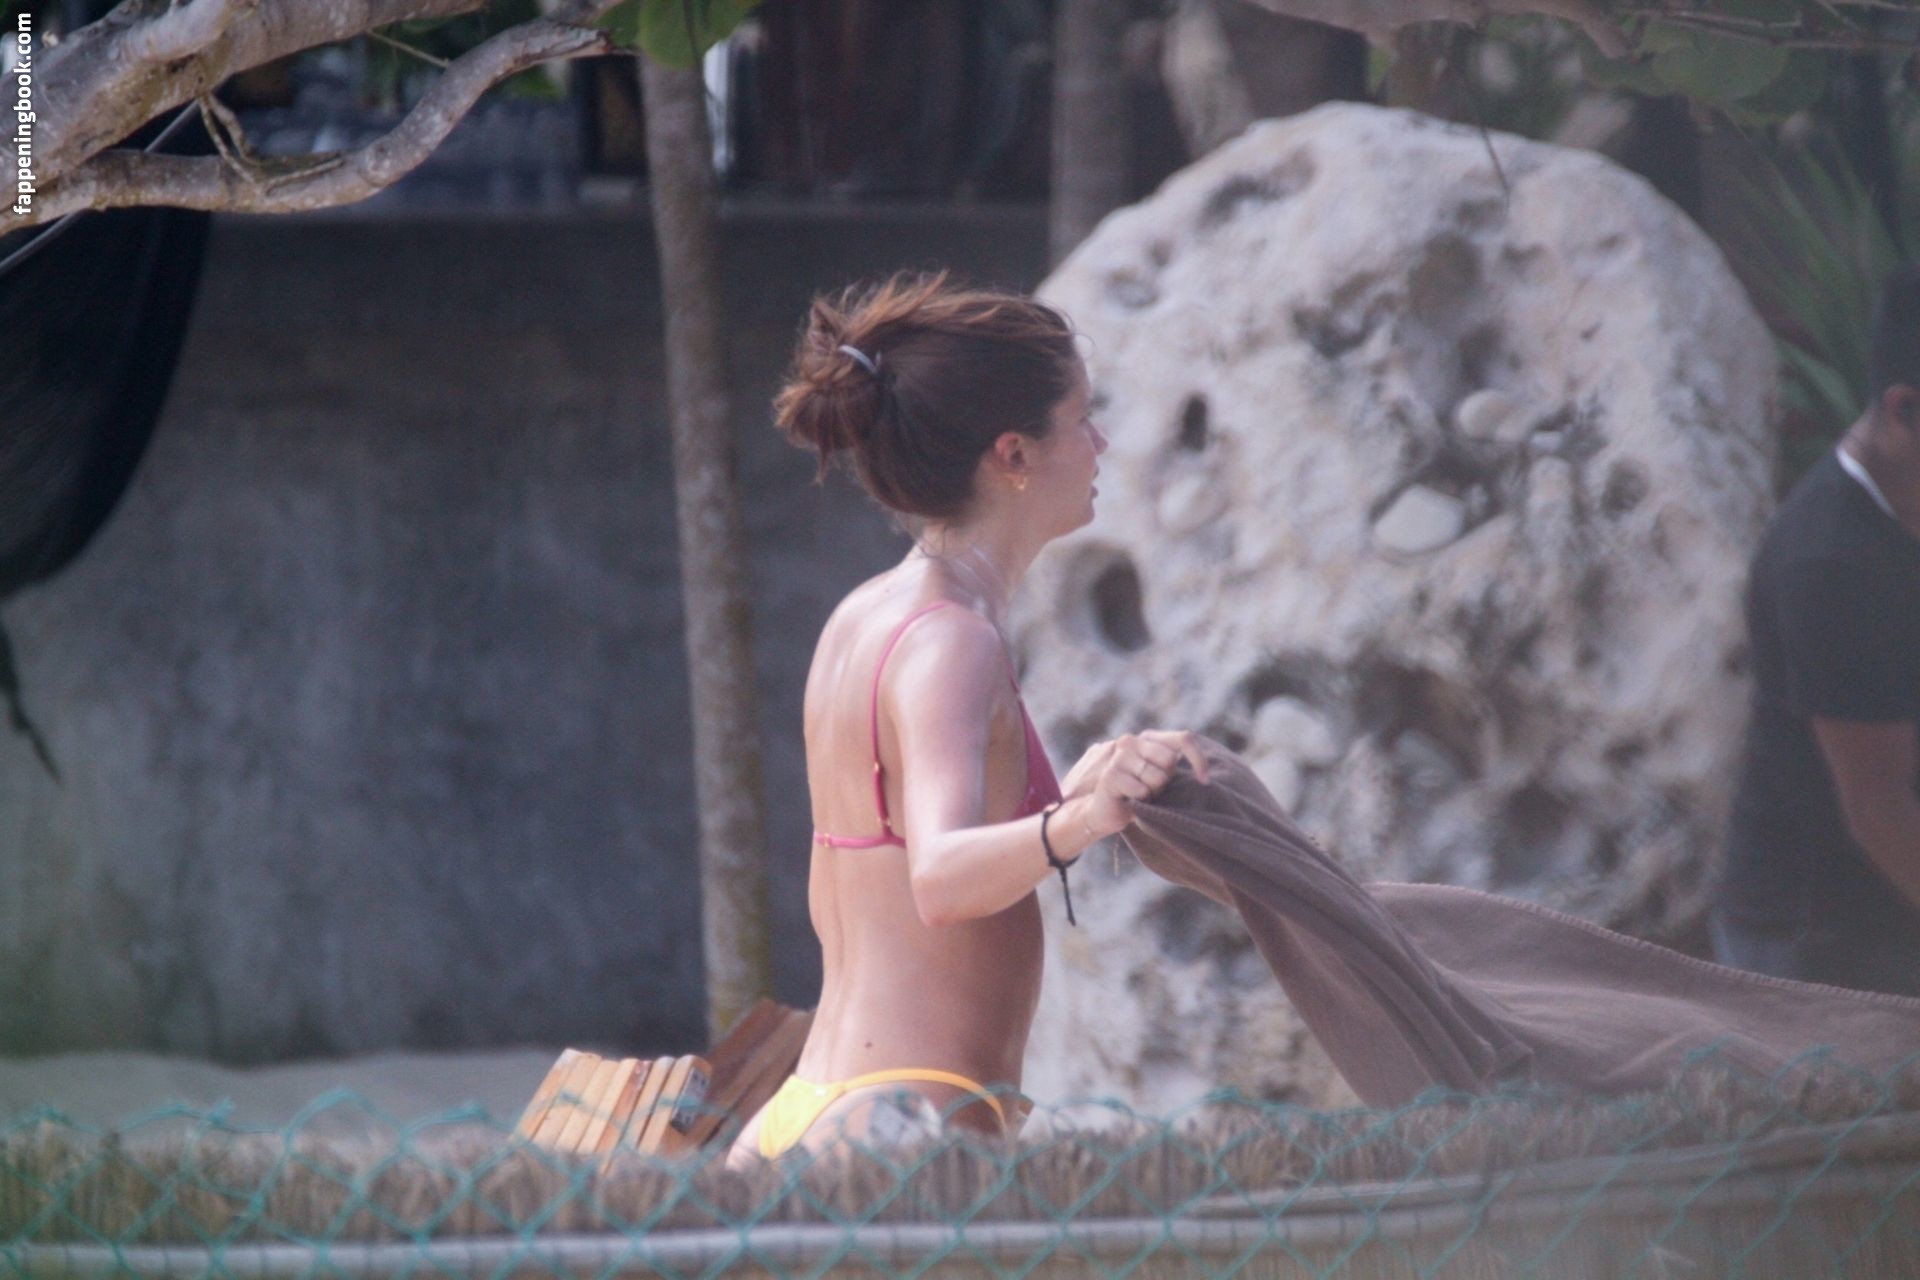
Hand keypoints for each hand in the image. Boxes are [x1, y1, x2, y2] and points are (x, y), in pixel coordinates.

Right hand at [1061, 730, 1210, 839]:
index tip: (1204, 781)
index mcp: (1146, 739)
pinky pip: (1142, 791)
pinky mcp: (1111, 775)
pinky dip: (1140, 801)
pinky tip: (1128, 801)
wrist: (1102, 811)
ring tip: (1138, 796)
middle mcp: (1130, 741)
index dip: (1198, 759)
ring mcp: (1119, 757)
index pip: (1183, 738)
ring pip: (1157, 778)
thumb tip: (1204, 771)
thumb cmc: (1135, 794)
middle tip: (1151, 790)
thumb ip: (1172, 763)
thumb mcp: (1158, 775)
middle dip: (1165, 781)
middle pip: (1169, 761)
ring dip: (1152, 793)